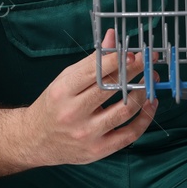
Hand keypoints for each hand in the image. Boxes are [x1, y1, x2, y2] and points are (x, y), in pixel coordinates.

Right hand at [20, 28, 158, 166]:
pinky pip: (130, 134)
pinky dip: (145, 118)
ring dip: (143, 92)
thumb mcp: (65, 79)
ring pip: (125, 111)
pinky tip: (151, 104)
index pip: (95, 72)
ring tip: (150, 81)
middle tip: (148, 61)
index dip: (117, 60)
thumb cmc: (53, 105)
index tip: (133, 52)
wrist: (36, 140)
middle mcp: (74, 113)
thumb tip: (113, 37)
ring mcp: (87, 134)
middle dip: (135, 71)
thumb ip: (91, 61)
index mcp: (63, 91)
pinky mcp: (98, 150)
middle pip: (112, 89)